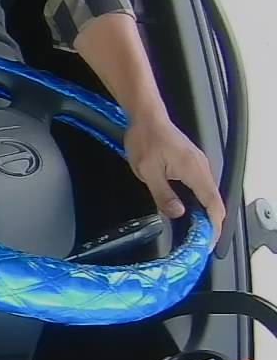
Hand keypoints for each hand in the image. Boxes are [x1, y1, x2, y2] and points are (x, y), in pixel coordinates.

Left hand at [125, 110, 224, 239]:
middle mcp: (203, 168)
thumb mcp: (147, 171)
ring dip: (204, 213)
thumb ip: (163, 194)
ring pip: (208, 195)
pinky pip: (201, 187)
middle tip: (198, 243)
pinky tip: (188, 210)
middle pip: (214, 201)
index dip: (212, 226)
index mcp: (194, 171)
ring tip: (193, 232)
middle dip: (209, 224)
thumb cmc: (145, 140)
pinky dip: (199, 202)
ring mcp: (199, 164)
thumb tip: (177, 214)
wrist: (146, 116)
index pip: (212, 204)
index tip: (206, 243)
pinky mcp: (193, 163)